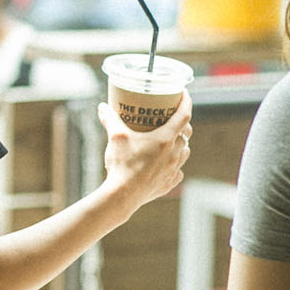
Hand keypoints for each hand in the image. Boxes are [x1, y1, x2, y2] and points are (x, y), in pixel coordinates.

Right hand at [96, 89, 192, 213]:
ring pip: (185, 153)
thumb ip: (110, 119)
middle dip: (183, 124)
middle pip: (187, 134)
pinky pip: (177, 172)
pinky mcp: (168, 183)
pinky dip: (174, 165)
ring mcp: (172, 170)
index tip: (184, 94)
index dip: (186, 102)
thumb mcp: (115, 137)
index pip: (184, 115)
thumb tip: (102, 106)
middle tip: (173, 118)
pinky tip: (166, 164)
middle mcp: (173, 153)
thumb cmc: (122, 165)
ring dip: (181, 145)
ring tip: (171, 141)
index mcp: (165, 139)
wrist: (123, 196)